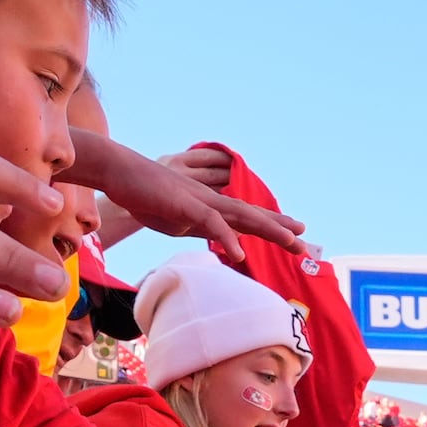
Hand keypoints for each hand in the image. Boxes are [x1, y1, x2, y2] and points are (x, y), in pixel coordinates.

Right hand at [65, 132, 302, 263]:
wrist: (120, 173)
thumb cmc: (144, 195)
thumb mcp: (175, 221)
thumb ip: (196, 229)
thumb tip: (209, 241)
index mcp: (210, 207)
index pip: (246, 219)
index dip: (271, 228)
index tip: (294, 238)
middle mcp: (211, 201)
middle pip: (252, 216)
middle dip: (281, 229)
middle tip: (306, 243)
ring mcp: (200, 201)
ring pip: (241, 215)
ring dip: (268, 228)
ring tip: (291, 241)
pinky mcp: (185, 205)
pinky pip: (211, 222)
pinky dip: (226, 238)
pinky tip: (240, 253)